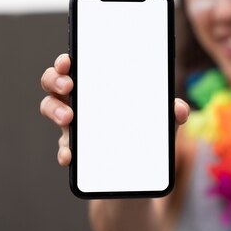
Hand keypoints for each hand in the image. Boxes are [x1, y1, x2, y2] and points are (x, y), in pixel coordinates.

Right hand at [40, 53, 189, 166]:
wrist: (139, 170)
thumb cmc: (145, 131)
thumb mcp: (161, 120)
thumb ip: (170, 113)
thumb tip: (180, 109)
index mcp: (98, 86)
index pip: (76, 66)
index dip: (66, 61)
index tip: (69, 60)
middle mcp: (79, 101)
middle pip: (54, 83)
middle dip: (55, 80)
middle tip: (69, 85)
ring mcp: (74, 126)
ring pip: (50, 109)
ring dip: (55, 110)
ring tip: (69, 118)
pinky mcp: (76, 150)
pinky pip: (63, 148)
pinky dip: (64, 151)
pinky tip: (70, 155)